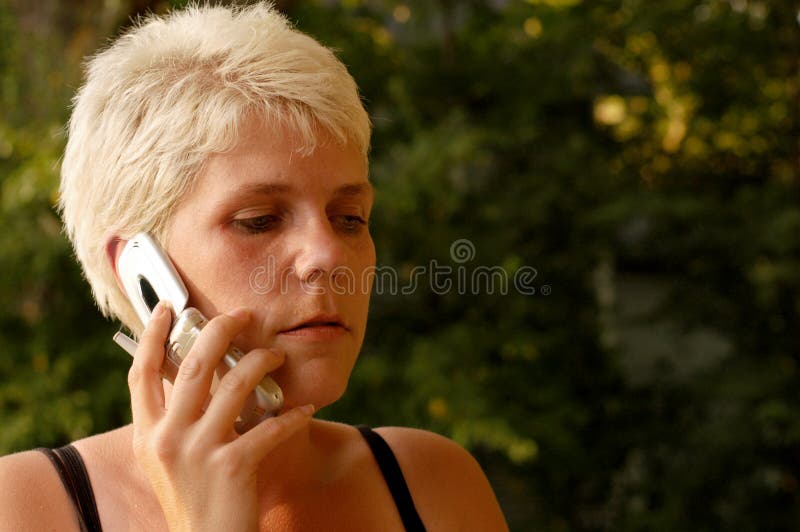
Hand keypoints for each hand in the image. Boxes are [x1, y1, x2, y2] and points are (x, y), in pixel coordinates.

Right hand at [128, 302, 312, 531]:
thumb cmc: (193, 499)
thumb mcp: (167, 460)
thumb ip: (173, 421)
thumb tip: (195, 374)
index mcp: (148, 434)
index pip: (142, 373)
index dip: (152, 336)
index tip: (167, 307)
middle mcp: (168, 438)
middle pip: (192, 365)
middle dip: (220, 330)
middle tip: (242, 314)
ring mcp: (199, 452)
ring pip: (235, 385)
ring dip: (262, 362)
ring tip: (276, 356)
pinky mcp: (232, 467)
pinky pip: (269, 428)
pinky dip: (292, 416)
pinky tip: (304, 410)